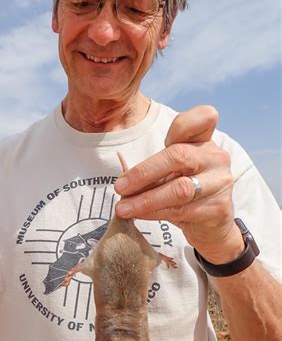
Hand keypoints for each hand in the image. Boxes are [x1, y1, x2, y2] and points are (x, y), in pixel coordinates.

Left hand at [115, 105, 244, 262]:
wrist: (209, 222)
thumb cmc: (182, 188)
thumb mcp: (168, 171)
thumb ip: (151, 168)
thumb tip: (122, 182)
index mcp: (203, 141)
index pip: (203, 117)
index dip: (183, 124)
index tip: (162, 140)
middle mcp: (216, 157)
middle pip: (179, 156)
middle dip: (143, 173)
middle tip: (120, 187)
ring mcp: (220, 183)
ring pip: (180, 189)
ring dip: (145, 200)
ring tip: (123, 208)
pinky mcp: (218, 208)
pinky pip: (181, 210)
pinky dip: (154, 213)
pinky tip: (139, 214)